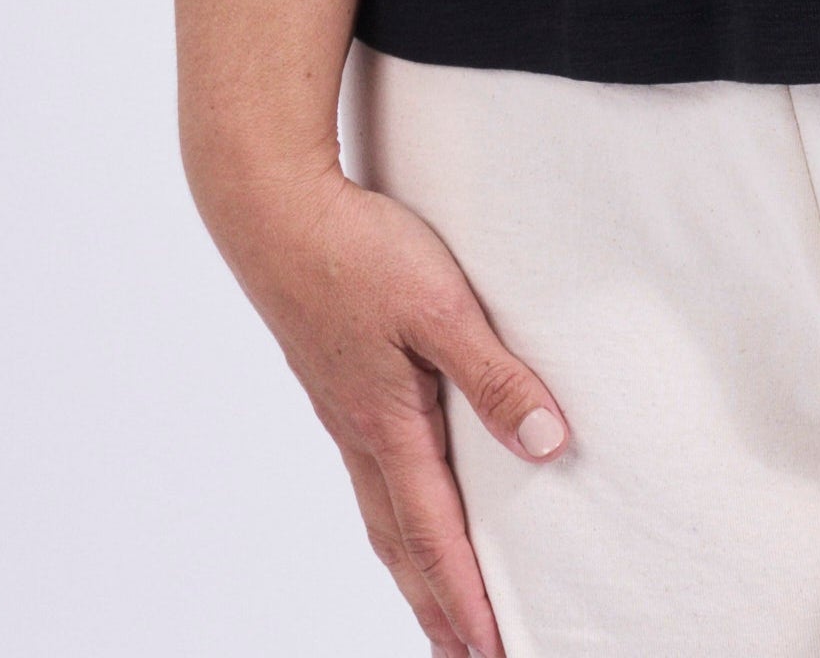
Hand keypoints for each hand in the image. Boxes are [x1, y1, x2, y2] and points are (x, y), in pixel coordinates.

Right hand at [198, 154, 569, 655]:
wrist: (270, 207)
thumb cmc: (355, 250)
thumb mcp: (441, 307)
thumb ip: (496, 376)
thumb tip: (549, 447)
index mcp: (389, 424)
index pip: (436, 534)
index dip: (467, 598)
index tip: (493, 652)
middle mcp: (360, 431)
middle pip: (402, 542)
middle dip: (437, 604)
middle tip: (466, 655)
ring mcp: (341, 407)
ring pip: (381, 510)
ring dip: (412, 565)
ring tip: (438, 601)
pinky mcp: (334, 377)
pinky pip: (368, 470)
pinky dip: (392, 511)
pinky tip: (403, 494)